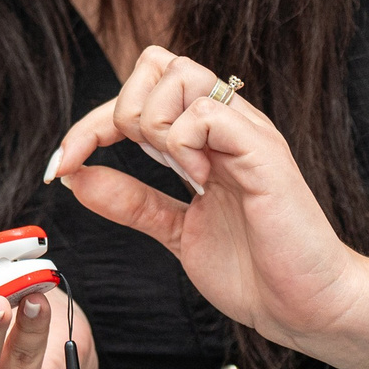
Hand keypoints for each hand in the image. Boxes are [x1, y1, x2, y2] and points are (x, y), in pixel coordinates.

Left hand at [52, 47, 368, 350]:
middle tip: (137, 165)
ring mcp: (247, 133)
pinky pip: (208, 113)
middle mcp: (225, 125)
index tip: (63, 165)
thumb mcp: (175, 230)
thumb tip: (77, 176)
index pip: (138, 90)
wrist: (306, 307)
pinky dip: (184, 145)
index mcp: (204, 138)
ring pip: (180, 74)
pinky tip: (201, 183)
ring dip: (155, 124)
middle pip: (157, 61)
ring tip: (180, 174)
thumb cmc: (256, 269)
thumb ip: (130, 200)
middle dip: (122, 112)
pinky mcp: (265, 153)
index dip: (91, 123)